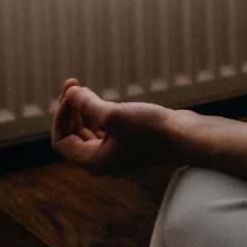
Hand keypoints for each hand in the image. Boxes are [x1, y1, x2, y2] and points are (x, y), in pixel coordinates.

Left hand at [51, 78, 178, 176]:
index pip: (61, 140)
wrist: (185, 136)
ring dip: (85, 111)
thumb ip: (88, 104)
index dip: (60, 116)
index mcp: (94, 161)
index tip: (70, 94)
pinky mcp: (131, 144)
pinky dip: (100, 115)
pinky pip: (107, 131)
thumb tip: (70, 93)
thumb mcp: (114, 114)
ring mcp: (118, 154)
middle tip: (74, 85)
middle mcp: (103, 161)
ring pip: (91, 132)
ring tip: (86, 90)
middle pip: (75, 136)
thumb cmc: (151, 129)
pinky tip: (105, 101)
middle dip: (71, 110)